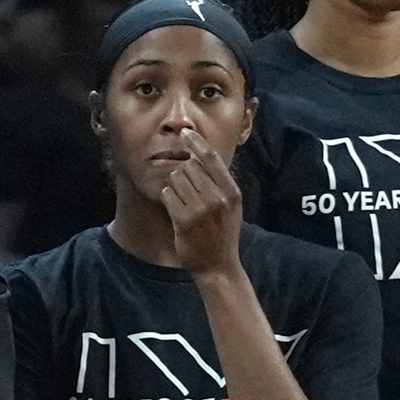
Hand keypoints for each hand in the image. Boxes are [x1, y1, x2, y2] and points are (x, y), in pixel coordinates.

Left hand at [157, 144, 245, 277]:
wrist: (218, 266)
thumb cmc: (223, 234)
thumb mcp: (232, 206)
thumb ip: (221, 182)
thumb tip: (202, 153)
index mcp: (231, 192)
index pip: (211, 158)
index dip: (196, 142)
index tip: (185, 133)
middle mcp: (217, 198)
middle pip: (189, 166)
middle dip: (183, 173)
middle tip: (187, 190)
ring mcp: (200, 209)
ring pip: (175, 178)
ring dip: (174, 186)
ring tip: (183, 202)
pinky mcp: (183, 220)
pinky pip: (167, 194)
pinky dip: (167, 199)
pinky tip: (175, 210)